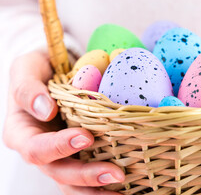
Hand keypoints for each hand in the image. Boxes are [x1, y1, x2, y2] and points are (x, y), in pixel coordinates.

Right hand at [3, 50, 124, 194]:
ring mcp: (61, 155)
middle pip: (59, 172)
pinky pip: (89, 172)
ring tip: (124, 184)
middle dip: (87, 176)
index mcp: (22, 133)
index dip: (59, 147)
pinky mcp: (79, 153)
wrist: (53, 71)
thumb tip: (45, 109)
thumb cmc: (38, 69)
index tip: (85, 137)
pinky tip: (127, 184)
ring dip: (98, 187)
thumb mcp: (26, 69)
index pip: (36, 148)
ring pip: (75, 182)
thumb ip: (27, 88)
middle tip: (116, 173)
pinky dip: (105, 181)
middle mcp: (41, 150)